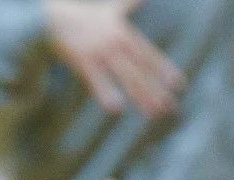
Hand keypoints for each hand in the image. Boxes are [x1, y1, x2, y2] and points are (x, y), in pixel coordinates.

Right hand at [43, 0, 183, 117]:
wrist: (53, 18)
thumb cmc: (82, 17)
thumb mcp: (109, 11)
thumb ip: (129, 4)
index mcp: (124, 34)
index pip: (150, 56)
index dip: (165, 71)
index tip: (179, 85)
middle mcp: (116, 43)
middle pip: (141, 70)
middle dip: (157, 90)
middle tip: (171, 108)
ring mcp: (100, 52)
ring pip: (125, 77)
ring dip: (141, 96)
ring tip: (153, 114)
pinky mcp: (83, 61)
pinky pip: (97, 80)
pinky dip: (106, 93)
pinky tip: (116, 108)